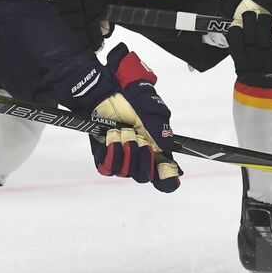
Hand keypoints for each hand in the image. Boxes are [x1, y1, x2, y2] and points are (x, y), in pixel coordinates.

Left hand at [65, 44, 180, 191]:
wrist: (107, 93)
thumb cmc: (131, 100)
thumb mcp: (152, 110)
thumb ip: (161, 129)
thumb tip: (167, 147)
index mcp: (156, 150)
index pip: (165, 176)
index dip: (167, 179)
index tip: (168, 172)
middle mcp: (139, 158)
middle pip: (144, 175)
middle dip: (142, 154)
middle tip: (138, 136)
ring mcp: (121, 159)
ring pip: (126, 171)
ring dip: (125, 149)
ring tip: (122, 130)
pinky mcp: (104, 157)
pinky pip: (108, 168)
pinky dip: (111, 152)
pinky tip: (111, 137)